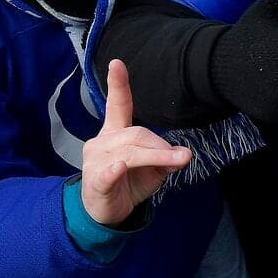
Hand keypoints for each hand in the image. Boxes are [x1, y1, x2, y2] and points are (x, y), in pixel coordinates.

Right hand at [81, 60, 191, 225]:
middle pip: (136, 134)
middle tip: (182, 156)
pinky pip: (107, 172)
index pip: (117, 106)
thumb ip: (165, 158)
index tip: (116, 63)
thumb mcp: (153, 170)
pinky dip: (116, 169)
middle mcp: (102, 142)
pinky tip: (121, 166)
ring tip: (177, 161)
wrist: (105, 214)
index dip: (118, 85)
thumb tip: (182, 155)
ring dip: (157, 155)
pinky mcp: (95, 181)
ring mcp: (95, 161)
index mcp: (115, 133)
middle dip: (162, 144)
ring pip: (130, 151)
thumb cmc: (129, 184)